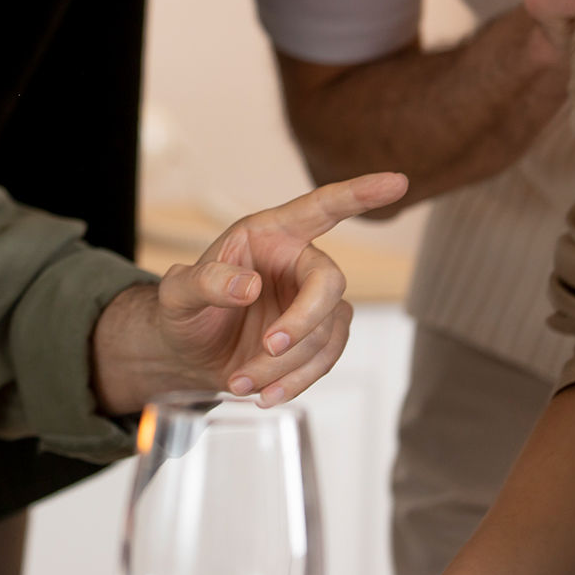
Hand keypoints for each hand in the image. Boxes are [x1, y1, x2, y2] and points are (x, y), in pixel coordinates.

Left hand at [93, 173, 407, 413]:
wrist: (187, 355)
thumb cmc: (183, 311)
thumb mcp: (177, 293)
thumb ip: (206, 281)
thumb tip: (249, 285)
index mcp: (269, 234)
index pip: (320, 208)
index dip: (359, 194)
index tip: (397, 181)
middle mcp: (298, 262)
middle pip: (330, 284)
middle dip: (302, 322)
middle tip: (267, 347)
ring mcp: (312, 302)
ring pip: (325, 333)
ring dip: (285, 365)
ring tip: (240, 381)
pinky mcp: (318, 338)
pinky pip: (323, 361)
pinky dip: (293, 382)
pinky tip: (264, 394)